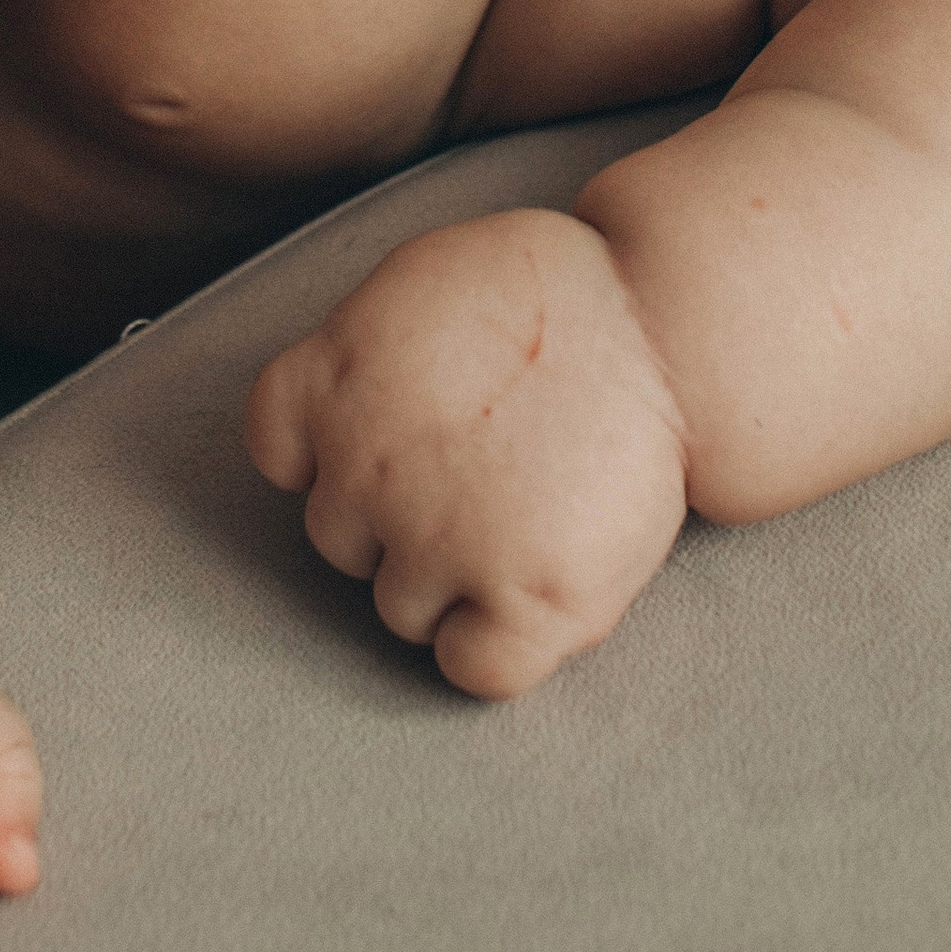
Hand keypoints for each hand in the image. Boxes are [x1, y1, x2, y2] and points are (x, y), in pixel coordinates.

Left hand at [245, 207, 690, 697]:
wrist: (672, 322)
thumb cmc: (563, 293)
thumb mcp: (421, 283)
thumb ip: (363, 351)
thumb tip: (341, 414)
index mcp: (339, 378)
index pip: (278, 449)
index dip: (326, 454)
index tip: (383, 443)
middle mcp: (368, 467)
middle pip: (338, 537)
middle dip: (396, 516)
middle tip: (481, 472)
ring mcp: (440, 542)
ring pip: (399, 609)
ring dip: (448, 581)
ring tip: (522, 515)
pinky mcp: (522, 600)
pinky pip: (468, 669)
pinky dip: (489, 647)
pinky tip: (531, 589)